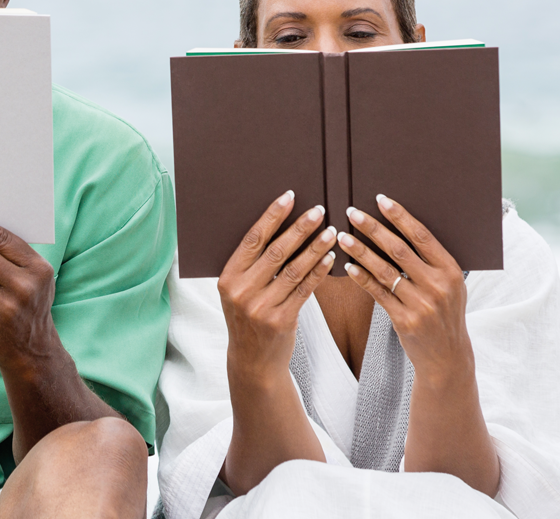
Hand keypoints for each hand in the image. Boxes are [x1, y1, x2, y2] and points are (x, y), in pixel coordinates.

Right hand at [219, 190, 336, 385]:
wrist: (252, 361)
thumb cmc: (248, 318)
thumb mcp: (238, 291)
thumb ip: (252, 266)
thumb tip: (281, 227)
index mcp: (228, 277)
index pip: (252, 240)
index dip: (272, 216)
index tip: (289, 197)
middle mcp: (242, 291)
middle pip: (275, 251)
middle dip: (299, 228)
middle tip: (318, 210)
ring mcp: (261, 307)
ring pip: (294, 269)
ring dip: (315, 247)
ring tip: (331, 231)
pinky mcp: (281, 320)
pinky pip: (305, 289)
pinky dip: (319, 271)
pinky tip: (330, 258)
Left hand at [340, 195, 472, 381]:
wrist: (447, 357)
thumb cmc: (444, 314)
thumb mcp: (449, 285)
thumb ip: (431, 261)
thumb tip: (401, 228)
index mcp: (451, 270)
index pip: (422, 236)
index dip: (400, 216)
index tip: (380, 200)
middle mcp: (438, 285)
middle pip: (399, 249)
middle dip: (373, 228)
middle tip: (351, 212)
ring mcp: (422, 304)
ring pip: (384, 270)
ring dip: (360, 250)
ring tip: (341, 236)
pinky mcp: (405, 320)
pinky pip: (378, 293)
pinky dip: (362, 277)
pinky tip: (348, 265)